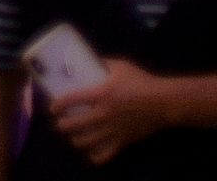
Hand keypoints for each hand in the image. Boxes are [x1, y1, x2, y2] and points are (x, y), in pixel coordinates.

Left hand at [49, 60, 179, 160]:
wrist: (164, 102)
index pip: (70, 100)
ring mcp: (112, 130)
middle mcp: (103, 114)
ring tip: (73, 137)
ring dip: (75, 140)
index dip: (57, 105)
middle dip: (62, 126)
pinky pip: (105, 154)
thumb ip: (104, 63)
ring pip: (86, 142)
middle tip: (60, 123)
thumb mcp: (121, 66)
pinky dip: (95, 156)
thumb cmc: (142, 82)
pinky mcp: (123, 141)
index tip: (53, 108)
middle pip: (74, 125)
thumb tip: (91, 60)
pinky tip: (91, 154)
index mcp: (100, 94)